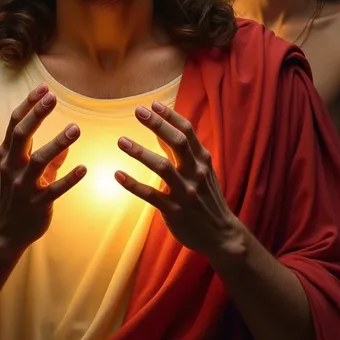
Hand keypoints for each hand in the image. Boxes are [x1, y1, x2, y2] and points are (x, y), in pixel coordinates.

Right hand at [0, 83, 85, 251]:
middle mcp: (12, 167)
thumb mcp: (26, 171)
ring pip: (39, 161)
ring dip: (57, 143)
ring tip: (75, 128)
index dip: (29, 104)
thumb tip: (67, 143)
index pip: (15, 123)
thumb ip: (47, 157)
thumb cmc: (17, 196)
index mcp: (8, 155)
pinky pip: (54, 190)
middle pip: (21, 135)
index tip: (44, 87)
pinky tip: (83, 168)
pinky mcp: (37, 204)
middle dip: (36, 114)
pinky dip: (69, 179)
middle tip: (53, 97)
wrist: (5, 232)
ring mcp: (23, 186)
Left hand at [115, 101, 241, 257]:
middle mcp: (196, 173)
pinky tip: (118, 175)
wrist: (221, 235)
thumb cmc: (206, 198)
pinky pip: (151, 196)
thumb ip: (181, 152)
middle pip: (177, 143)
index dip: (170, 116)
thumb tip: (160, 129)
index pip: (187, 131)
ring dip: (140, 153)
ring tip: (121, 140)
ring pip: (163, 167)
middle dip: (158, 124)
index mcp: (202, 160)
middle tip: (137, 110)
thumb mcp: (200, 171)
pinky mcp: (175, 211)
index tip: (153, 104)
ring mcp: (186, 192)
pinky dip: (133, 185)